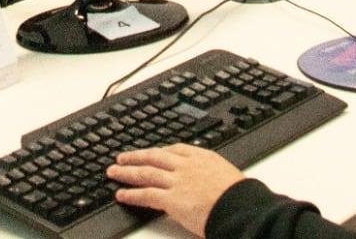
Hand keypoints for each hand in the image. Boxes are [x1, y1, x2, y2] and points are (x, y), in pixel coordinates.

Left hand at [108, 144, 244, 236]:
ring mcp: (177, 181)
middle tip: (122, 157)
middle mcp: (187, 166)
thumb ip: (215, 178)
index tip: (151, 151)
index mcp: (203, 157)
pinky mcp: (172, 199)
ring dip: (127, 171)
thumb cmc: (241, 196)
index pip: (175, 149)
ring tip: (114, 172)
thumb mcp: (229, 177)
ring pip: (146, 172)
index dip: (159, 151)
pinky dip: (132, 194)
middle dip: (136, 156)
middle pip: (154, 156)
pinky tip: (121, 194)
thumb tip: (213, 185)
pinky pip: (146, 194)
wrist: (240, 206)